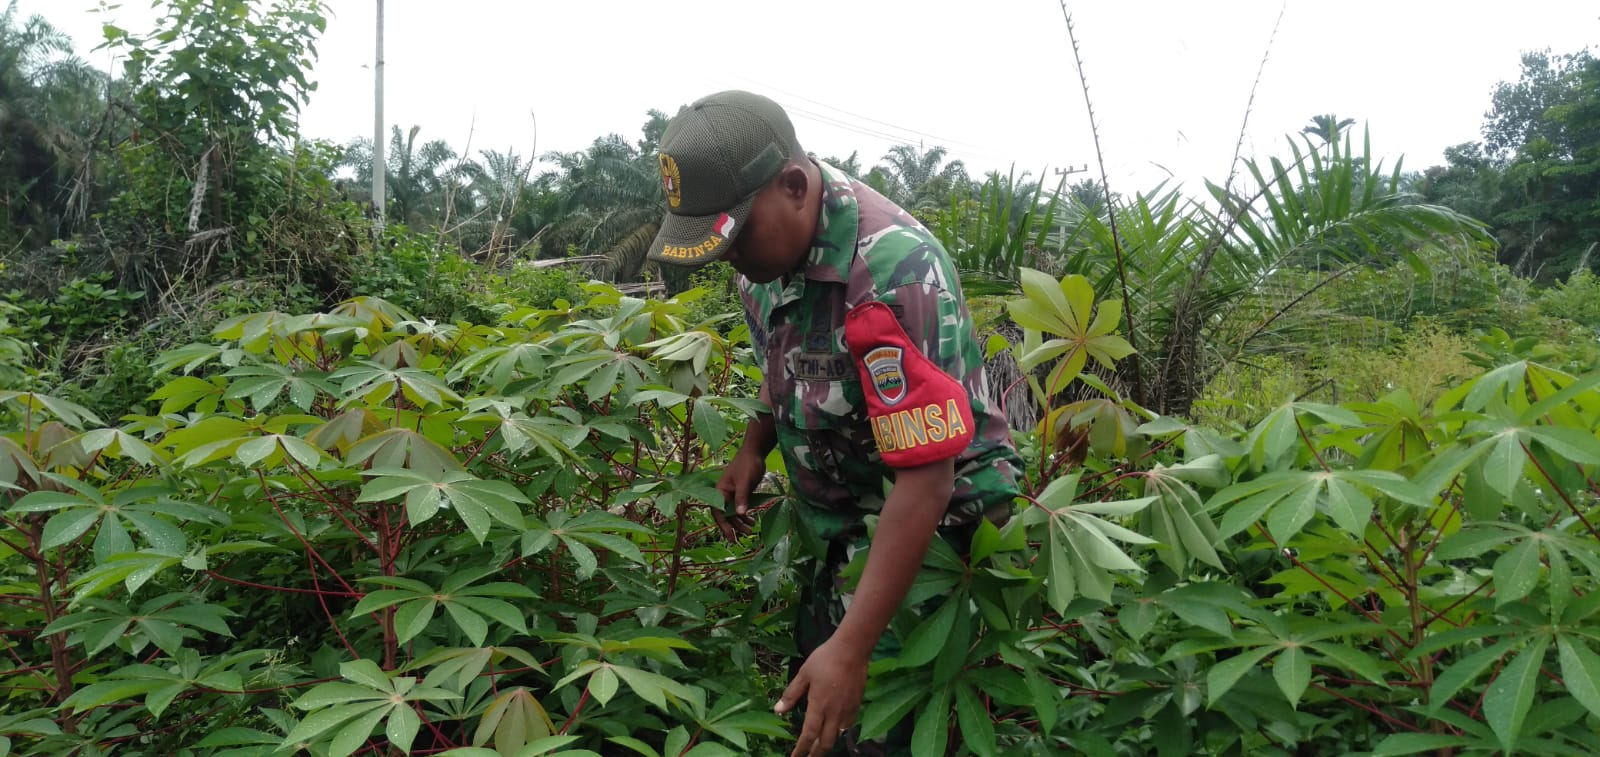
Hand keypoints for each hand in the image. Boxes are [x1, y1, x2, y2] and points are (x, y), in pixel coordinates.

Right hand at [712, 447, 764, 541]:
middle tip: (739, 539)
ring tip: (750, 531)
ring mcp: (733, 494)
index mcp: (720, 491)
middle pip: (726, 515)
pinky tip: (752, 520)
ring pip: (734, 513)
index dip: (723, 525)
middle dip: (732, 527)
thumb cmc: (747, 465)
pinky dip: (745, 515)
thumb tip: (740, 514)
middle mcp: (724, 494)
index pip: (718, 512)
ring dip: (740, 522)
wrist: (755, 453)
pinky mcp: (741, 493)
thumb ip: (742, 497)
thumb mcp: (745, 482)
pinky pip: (741, 508)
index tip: (730, 536)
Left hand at [774, 638, 868, 756]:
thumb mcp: (804, 674)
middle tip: (808, 756)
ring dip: (828, 744)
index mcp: (819, 705)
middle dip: (816, 753)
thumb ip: (791, 694)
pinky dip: (839, 732)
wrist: (852, 650)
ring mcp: (847, 710)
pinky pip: (847, 725)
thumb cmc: (825, 659)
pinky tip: (835, 729)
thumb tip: (777, 710)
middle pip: (826, 742)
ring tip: (820, 746)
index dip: (801, 749)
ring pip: (838, 736)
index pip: (809, 735)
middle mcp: (834, 712)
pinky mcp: (856, 705)